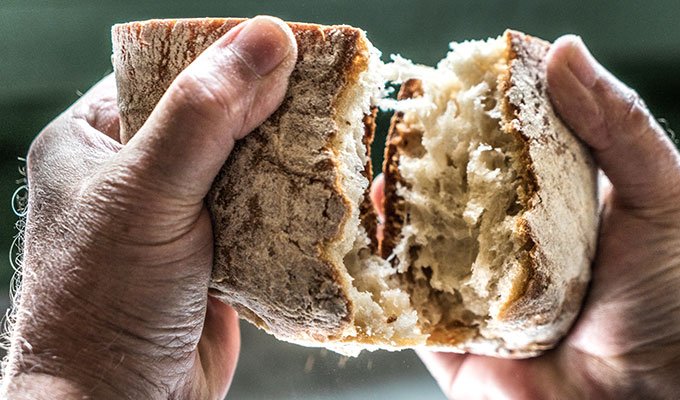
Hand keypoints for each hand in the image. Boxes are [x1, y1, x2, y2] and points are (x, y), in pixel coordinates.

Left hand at [1, 17, 295, 398]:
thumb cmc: (105, 301)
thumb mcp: (148, 193)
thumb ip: (205, 115)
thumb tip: (267, 37)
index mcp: (95, 140)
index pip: (170, 73)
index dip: (227, 57)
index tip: (288, 48)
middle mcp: (137, 173)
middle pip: (218, 117)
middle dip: (270, 109)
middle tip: (325, 92)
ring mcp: (181, 214)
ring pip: (248, 165)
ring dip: (289, 158)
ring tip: (335, 135)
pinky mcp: (219, 252)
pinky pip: (265, 213)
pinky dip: (294, 205)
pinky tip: (325, 191)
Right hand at [372, 36, 679, 398]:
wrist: (655, 392)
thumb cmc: (665, 292)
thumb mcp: (659, 193)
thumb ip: (618, 125)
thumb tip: (564, 49)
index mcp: (550, 203)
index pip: (502, 148)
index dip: (472, 114)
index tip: (446, 85)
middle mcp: (508, 242)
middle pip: (453, 194)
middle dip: (420, 163)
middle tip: (394, 131)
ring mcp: (478, 290)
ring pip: (421, 247)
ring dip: (392, 216)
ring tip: (372, 182)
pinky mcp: (455, 340)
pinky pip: (408, 309)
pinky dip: (382, 280)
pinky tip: (367, 248)